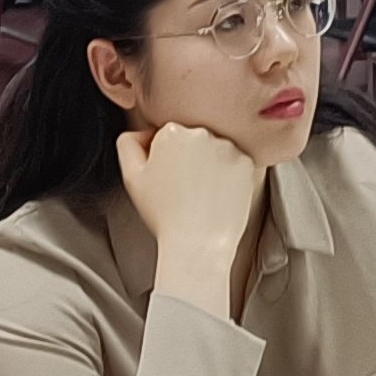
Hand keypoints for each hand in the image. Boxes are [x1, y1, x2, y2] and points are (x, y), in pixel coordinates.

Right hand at [115, 121, 262, 304]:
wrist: (198, 244)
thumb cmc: (163, 214)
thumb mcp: (131, 177)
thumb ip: (128, 143)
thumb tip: (144, 132)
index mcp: (172, 131)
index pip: (167, 136)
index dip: (164, 159)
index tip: (166, 179)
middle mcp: (202, 132)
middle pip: (192, 140)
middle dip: (187, 158)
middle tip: (183, 189)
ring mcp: (228, 147)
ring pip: (215, 150)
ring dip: (209, 164)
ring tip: (201, 195)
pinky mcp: (247, 163)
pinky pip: (235, 163)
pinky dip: (228, 175)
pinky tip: (217, 195)